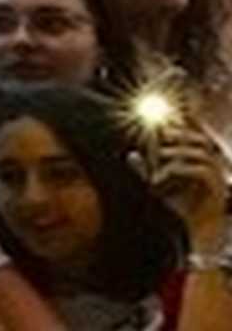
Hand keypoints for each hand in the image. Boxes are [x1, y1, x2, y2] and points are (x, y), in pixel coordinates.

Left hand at [147, 116, 227, 246]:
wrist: (195, 234)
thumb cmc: (180, 209)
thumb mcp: (159, 188)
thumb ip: (147, 171)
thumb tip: (131, 155)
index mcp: (201, 163)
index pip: (198, 137)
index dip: (190, 123)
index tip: (172, 114)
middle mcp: (213, 169)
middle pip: (202, 140)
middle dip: (182, 133)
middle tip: (163, 133)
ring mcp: (218, 180)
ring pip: (202, 153)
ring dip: (178, 151)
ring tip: (160, 155)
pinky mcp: (218, 192)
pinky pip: (203, 172)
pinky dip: (181, 169)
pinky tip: (163, 175)